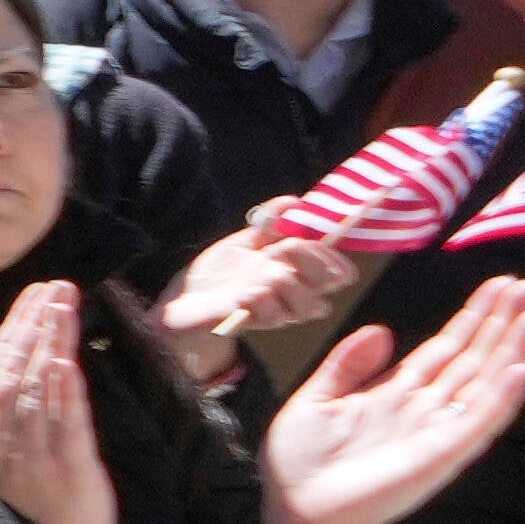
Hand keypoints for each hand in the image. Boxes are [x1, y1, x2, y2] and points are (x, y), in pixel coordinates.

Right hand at [0, 277, 116, 523]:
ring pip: (38, 386)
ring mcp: (31, 449)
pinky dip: (63, 392)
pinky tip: (66, 362)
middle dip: (35, 323)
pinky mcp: (65, 467)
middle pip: (15, 367)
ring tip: (64, 305)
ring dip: (51, 343)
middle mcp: (1, 433)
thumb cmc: (24, 499)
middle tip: (55, 286)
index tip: (35, 291)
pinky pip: (63, 423)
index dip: (15, 325)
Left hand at [150, 209, 367, 384]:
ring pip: (305, 306)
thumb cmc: (225, 271)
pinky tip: (245, 292)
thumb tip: (293, 200)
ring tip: (267, 269)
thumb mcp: (247, 242)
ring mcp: (275, 311)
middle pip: (327, 286)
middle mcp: (293, 296)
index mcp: (299, 276)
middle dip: (314, 263)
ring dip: (289, 283)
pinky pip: (270, 317)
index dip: (333, 259)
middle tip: (289, 246)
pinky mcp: (251, 322)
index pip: (336, 273)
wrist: (188, 298)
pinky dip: (261, 301)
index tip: (314, 240)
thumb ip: (270, 223)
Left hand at [255, 269, 524, 523]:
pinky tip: (523, 370)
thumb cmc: (300, 464)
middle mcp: (425, 410)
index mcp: (397, 393)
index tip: (500, 284)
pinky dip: (503, 397)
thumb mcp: (316, 400)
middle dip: (503, 322)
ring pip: (487, 383)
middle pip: (475, 357)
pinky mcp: (440, 456)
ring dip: (515, 350)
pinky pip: (479, 423)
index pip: (447, 347)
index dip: (474, 316)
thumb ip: (348, 365)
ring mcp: (437, 432)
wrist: (292, 512)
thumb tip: (382, 331)